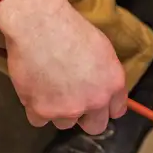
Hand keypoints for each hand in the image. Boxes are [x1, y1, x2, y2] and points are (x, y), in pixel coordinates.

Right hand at [0, 0, 127, 134]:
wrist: (40, 26)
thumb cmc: (72, 28)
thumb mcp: (102, 49)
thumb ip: (106, 74)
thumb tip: (103, 87)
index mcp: (113, 84)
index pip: (117, 110)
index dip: (106, 107)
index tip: (97, 104)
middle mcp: (94, 101)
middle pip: (94, 126)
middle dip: (86, 117)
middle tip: (73, 100)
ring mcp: (68, 109)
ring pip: (65, 123)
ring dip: (58, 111)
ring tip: (49, 87)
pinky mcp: (41, 111)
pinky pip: (39, 120)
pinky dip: (36, 108)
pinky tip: (34, 90)